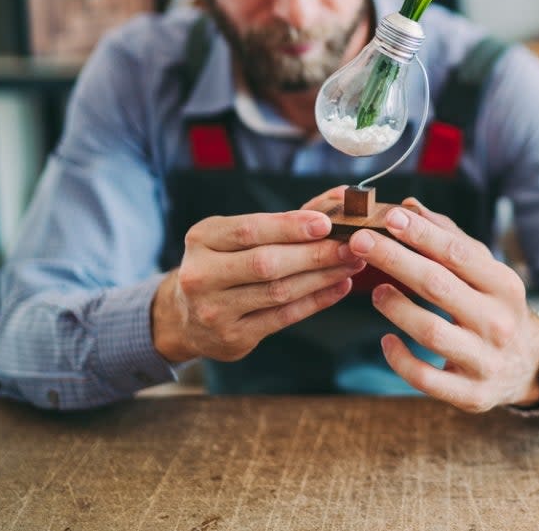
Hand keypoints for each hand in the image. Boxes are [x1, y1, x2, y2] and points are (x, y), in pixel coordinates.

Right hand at [152, 196, 364, 363]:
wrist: (186, 316)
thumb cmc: (224, 263)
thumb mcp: (234, 235)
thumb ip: (281, 221)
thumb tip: (338, 201)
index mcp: (202, 239)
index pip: (250, 230)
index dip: (290, 227)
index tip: (326, 223)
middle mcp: (202, 275)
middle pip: (267, 263)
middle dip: (315, 254)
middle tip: (352, 245)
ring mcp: (215, 310)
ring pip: (279, 292)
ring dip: (322, 276)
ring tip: (352, 263)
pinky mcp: (233, 337)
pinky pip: (284, 317)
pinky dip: (316, 300)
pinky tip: (339, 286)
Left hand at [347, 199, 538, 412]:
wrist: (528, 366)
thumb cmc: (495, 307)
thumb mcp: (485, 272)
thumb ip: (449, 239)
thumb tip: (410, 206)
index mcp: (504, 286)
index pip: (458, 253)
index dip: (422, 234)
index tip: (390, 216)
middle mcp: (498, 322)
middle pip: (438, 286)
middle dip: (395, 259)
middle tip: (361, 241)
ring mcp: (485, 360)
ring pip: (430, 332)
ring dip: (396, 308)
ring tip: (376, 291)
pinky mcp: (470, 394)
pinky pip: (425, 378)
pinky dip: (400, 359)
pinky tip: (386, 341)